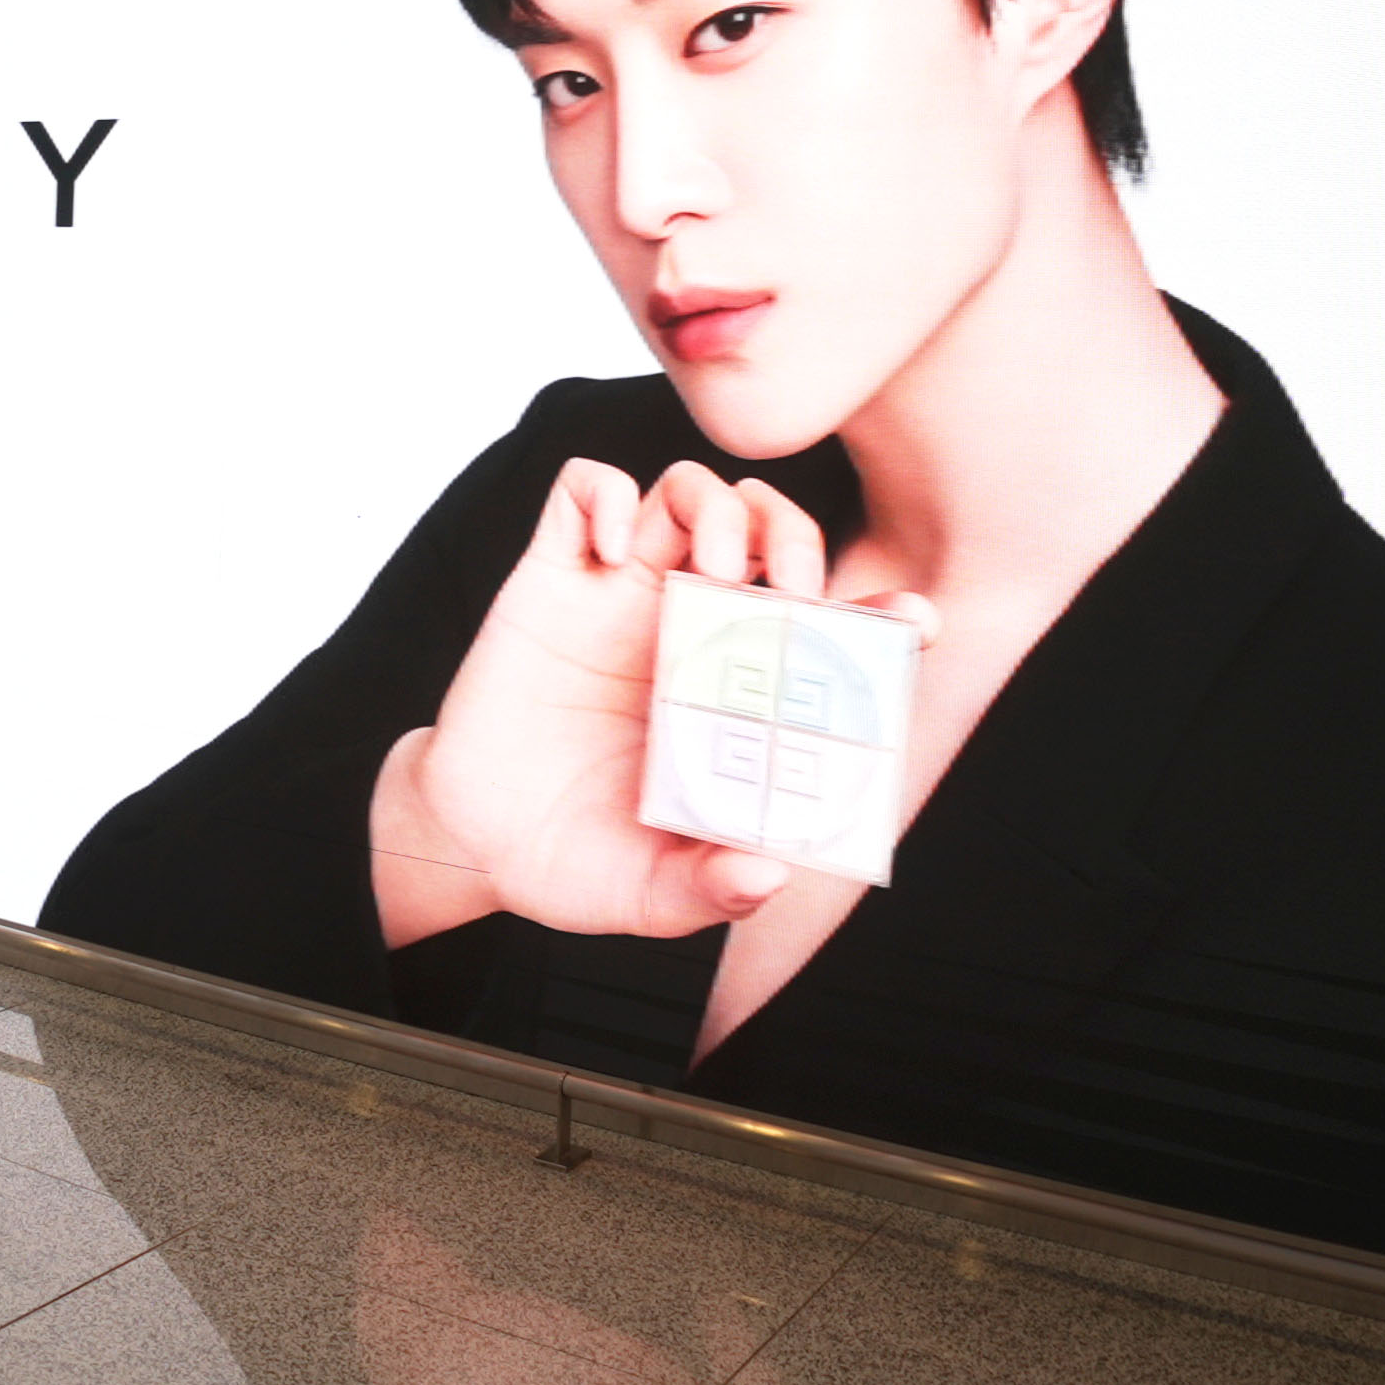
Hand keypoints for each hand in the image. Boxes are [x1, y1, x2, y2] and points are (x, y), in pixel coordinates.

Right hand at [372, 460, 850, 946]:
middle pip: (765, 528)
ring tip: (709, 566)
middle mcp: (686, 628)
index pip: (829, 628)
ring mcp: (617, 595)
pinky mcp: (548, 577)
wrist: (469, 841)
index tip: (916, 622)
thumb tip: (769, 872)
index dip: (879, 612)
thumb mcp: (649, 894)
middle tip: (788, 589)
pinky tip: (607, 550)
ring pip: (687, 492)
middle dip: (792, 535)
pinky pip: (580, 490)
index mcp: (734, 693)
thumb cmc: (572, 859)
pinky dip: (603, 496)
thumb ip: (710, 890)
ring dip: (714, 505)